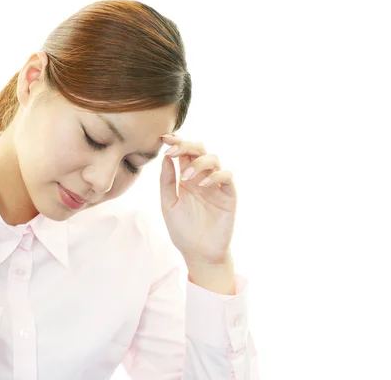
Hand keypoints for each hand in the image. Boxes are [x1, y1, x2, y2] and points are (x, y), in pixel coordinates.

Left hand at [159, 134, 236, 264]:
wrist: (198, 253)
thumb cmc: (182, 230)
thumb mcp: (168, 203)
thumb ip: (167, 181)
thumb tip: (166, 157)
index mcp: (186, 177)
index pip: (183, 153)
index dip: (176, 142)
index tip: (164, 138)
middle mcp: (202, 177)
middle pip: (199, 149)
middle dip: (186, 145)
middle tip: (173, 151)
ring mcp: (216, 185)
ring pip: (214, 159)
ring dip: (198, 162)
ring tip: (186, 177)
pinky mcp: (228, 196)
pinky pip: (226, 177)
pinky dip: (215, 176)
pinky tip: (201, 185)